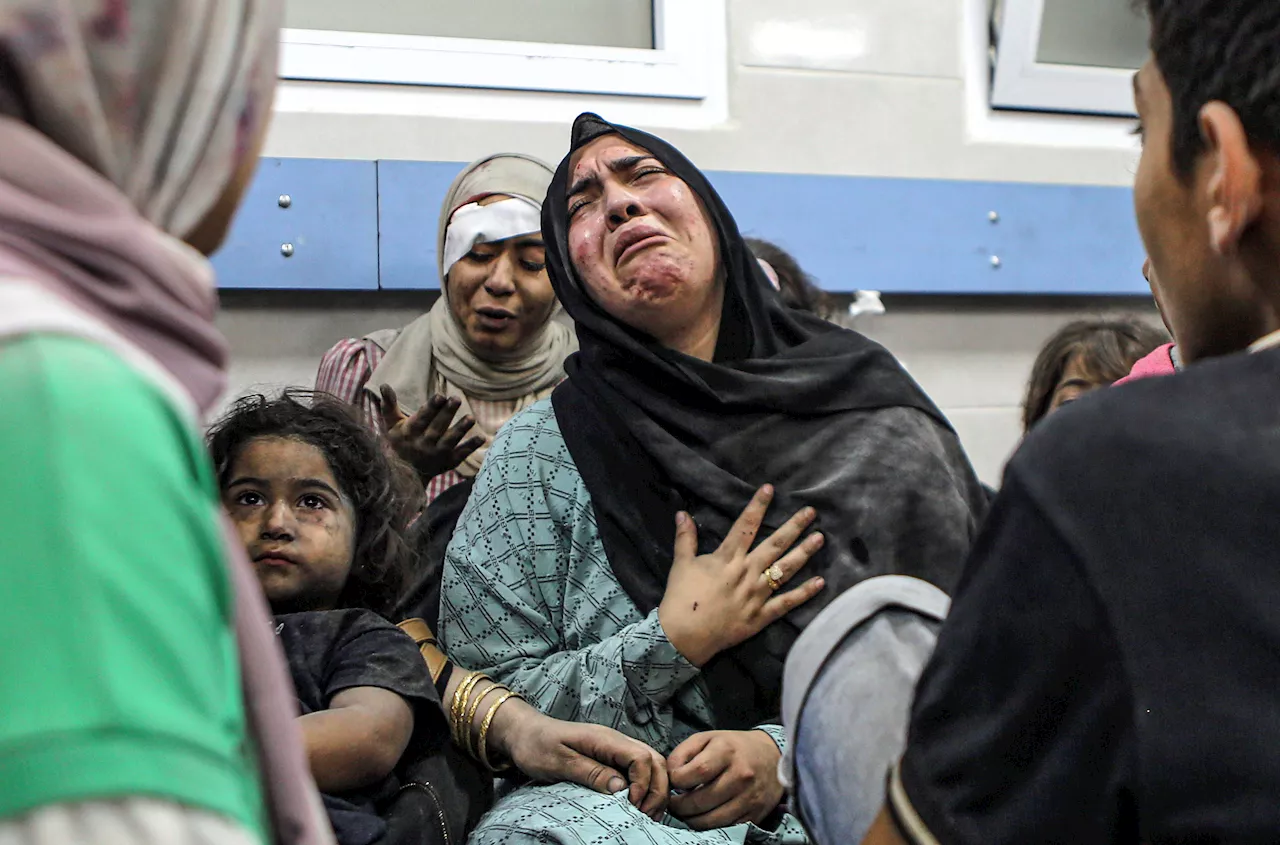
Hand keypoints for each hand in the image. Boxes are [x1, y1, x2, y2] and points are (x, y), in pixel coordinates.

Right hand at [378, 385, 483, 481]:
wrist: (404, 475)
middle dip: (447, 413)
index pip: (421, 419)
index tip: (440, 396)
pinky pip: (460, 455)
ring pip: (449, 441)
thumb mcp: (391, 426)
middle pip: (437, 428)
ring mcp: (437, 454)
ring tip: (471, 418)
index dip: (431, 408)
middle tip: (457, 398)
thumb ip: (389, 405)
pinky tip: (481, 438)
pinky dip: (470, 447)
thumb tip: (384, 385)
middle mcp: (424, 444)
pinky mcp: (448, 462)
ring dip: (461, 430)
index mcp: (410, 433)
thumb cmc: (399, 443)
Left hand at [496, 699, 669, 820]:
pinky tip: (639, 805)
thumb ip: (590, 772)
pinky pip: (639, 770)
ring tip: (647, 814)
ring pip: (652, 764)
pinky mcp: (612, 758)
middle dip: (657, 789)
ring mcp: (615, 749)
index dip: (643, 783)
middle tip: (645, 815)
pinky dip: (646, 787)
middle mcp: (616, 741)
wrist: (523, 733)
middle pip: (654, 760)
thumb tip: (622, 787)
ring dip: (655, 789)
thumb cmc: (536, 746)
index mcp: (605, 740)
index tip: (630, 804)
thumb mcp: (559, 762)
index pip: (641, 757)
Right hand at [658, 485, 824, 666]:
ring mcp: (757, 594)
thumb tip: (682, 512)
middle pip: (775, 544)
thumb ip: (685, 538)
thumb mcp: (681, 564)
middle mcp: (747, 572)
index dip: (758, 506)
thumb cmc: (681, 598)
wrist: (684, 635)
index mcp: (727, 558)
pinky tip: (820, 582)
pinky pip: (787, 602)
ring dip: (804, 553)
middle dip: (794, 526)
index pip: (746, 525)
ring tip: (820, 538)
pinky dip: (804, 593)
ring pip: (786, 569)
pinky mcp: (762, 615)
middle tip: (811, 512)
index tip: (770, 489)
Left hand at [667, 730, 784, 829]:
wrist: (772, 755)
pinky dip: (710, 825)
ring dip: (692, 820)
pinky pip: (726, 827)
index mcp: (727, 751)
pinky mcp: (755, 814)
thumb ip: (683, 752)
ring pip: (711, 820)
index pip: (696, 772)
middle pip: (701, 801)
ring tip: (686, 811)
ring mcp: (749, 797)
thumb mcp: (707, 738)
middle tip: (674, 803)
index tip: (673, 782)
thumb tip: (670, 774)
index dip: (677, 781)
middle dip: (679, 806)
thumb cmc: (734, 746)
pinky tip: (704, 815)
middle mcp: (741, 775)